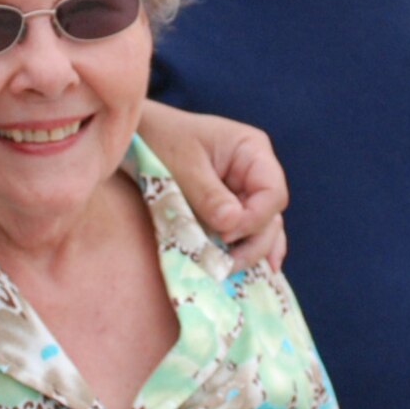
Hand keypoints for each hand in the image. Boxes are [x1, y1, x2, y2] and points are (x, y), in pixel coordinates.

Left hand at [137, 104, 288, 268]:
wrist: (137, 135)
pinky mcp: (229, 206)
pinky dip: (243, 249)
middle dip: (253, 243)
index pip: (272, 193)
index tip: (226, 235)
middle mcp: (255, 171)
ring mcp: (244, 190)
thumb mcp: (182, 165)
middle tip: (226, 265)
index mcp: (251, 150)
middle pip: (270, 215)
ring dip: (248, 252)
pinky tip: (245, 273)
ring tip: (232, 273)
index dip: (255, 219)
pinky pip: (245, 231)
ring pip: (261, 228)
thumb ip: (208, 195)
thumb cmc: (159, 139)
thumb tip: (232, 225)